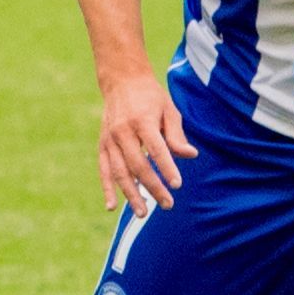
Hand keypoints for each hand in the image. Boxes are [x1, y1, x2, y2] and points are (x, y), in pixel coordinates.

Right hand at [95, 71, 195, 211]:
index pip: (156, 149)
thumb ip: (177, 135)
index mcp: (142, 120)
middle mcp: (123, 131)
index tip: (177, 185)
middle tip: (167, 205)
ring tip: (142, 213)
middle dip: (152, 187)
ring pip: (119, 172)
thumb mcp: (169, 110)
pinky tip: (112, 206)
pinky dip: (107, 188)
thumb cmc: (151, 97)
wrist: (122, 81)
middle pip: (137, 165)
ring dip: (131, 194)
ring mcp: (110, 139)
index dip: (166, 168)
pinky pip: (104, 170)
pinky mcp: (102, 145)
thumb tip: (191, 155)